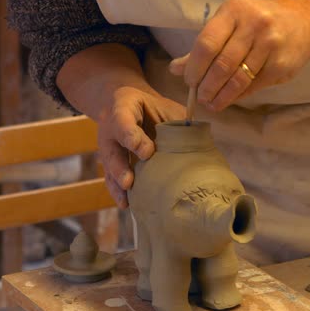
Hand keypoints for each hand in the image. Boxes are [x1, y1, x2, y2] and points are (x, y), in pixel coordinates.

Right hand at [58, 44, 184, 208]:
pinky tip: (127, 204)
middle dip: (120, 166)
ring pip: (109, 166)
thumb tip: (200, 140)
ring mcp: (109, 146)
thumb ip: (178, 121)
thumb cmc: (154, 108)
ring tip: (126, 198)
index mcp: (124, 107)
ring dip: (117, 183)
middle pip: (112, 148)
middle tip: (129, 181)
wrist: (133, 108)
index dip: (132, 136)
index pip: (123, 120)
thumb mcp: (165, 106)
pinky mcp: (111, 162)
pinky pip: (111, 178)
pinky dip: (118, 192)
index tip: (146, 152)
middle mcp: (111, 128)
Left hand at [169, 0, 309, 110]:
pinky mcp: (281, 65)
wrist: (303, 22)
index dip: (194, 67)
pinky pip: (253, 86)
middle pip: (222, 64)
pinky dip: (238, 96)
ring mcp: (270, 44)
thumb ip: (204, 46)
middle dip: (207, 86)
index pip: (207, 43)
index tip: (189, 82)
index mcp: (234, 10)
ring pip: (238, 79)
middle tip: (200, 98)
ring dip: (221, 96)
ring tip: (212, 104)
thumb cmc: (258, 24)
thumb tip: (175, 69)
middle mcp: (253, 24)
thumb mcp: (230, 25)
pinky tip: (229, 99)